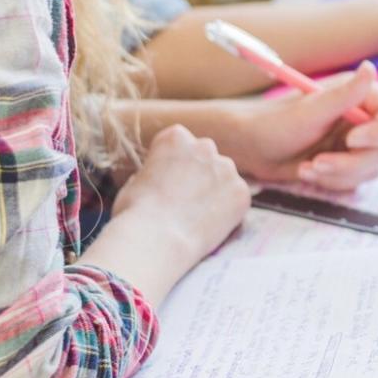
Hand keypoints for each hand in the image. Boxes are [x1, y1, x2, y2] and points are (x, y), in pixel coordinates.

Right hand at [112, 125, 252, 262]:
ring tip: (197, 215)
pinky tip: (210, 224)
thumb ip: (157, 171)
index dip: (174, 164)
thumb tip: (163, 176)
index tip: (169, 181)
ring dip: (216, 190)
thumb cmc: (136, 213)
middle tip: (186, 199)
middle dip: (199, 172)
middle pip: (205, 156)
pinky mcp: (241, 192)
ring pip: (224, 176)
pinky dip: (229, 210)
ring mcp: (226, 168)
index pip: (180, 142)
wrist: (156, 239)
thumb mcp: (136, 181)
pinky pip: (237, 198)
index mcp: (175, 138)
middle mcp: (205, 146)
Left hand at [220, 63, 377, 190]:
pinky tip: (308, 171)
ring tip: (309, 167)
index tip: (352, 140)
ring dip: (340, 173)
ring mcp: (356, 142)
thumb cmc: (275, 123)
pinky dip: (333, 181)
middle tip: (318, 162)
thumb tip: (370, 68)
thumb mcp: (311, 111)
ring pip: (373, 168)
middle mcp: (363, 118)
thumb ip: (346, 94)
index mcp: (360, 96)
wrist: (252, 148)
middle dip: (352, 162)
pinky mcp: (347, 163)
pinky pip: (357, 181)